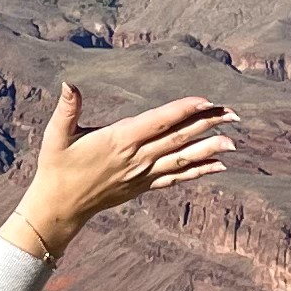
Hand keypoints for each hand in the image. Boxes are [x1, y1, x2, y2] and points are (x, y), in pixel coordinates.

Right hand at [0, 82, 235, 261]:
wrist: (60, 206)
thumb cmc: (56, 167)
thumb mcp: (56, 135)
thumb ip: (67, 109)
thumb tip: (69, 84)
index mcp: (119, 139)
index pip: (158, 121)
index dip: (183, 110)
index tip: (206, 101)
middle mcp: (136, 158)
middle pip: (178, 137)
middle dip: (208, 124)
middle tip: (233, 114)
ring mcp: (142, 174)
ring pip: (182, 159)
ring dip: (210, 149)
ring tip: (234, 141)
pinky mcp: (143, 186)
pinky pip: (176, 178)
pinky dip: (198, 172)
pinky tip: (218, 166)